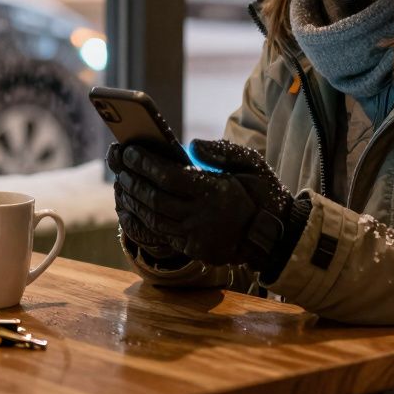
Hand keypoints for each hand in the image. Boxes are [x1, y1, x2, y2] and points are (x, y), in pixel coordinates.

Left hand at [115, 139, 295, 269]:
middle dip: (133, 181)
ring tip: (123, 184)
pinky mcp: (192, 248)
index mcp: (215, 192)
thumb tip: (191, 146)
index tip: (129, 151)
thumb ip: (221, 152)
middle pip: (155, 198)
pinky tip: (131, 208)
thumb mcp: (251, 165)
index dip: (145, 163)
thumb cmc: (262, 194)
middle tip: (120, 167)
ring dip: (133, 201)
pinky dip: (140, 221)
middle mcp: (201, 216)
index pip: (169, 176)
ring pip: (153, 219)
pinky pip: (159, 235)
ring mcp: (195, 236)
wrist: (274, 237)